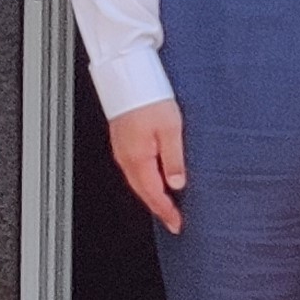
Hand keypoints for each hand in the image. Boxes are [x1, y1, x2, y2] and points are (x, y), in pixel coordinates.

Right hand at [108, 100, 186, 233]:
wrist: (128, 75)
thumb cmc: (150, 97)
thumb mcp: (171, 128)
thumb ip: (173, 159)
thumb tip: (176, 183)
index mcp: (138, 158)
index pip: (153, 194)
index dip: (166, 211)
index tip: (177, 224)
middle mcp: (126, 157)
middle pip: (143, 192)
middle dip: (158, 208)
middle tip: (173, 221)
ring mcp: (122, 150)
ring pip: (137, 182)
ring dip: (152, 196)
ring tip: (167, 206)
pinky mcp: (123, 141)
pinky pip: (134, 170)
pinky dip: (145, 181)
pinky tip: (155, 181)